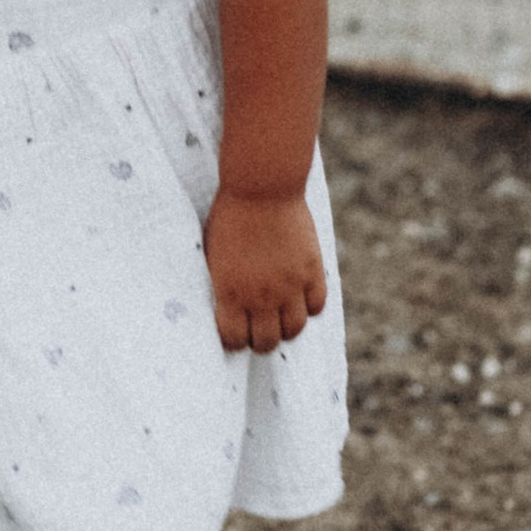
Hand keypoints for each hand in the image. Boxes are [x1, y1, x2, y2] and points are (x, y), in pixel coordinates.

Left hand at [203, 188, 327, 354]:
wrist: (261, 187)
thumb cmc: (229, 216)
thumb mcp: (213, 255)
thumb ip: (221, 285)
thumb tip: (225, 308)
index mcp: (229, 293)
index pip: (234, 340)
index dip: (234, 341)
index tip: (235, 333)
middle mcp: (260, 297)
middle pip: (266, 343)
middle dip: (260, 341)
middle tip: (259, 330)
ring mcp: (289, 286)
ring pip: (294, 329)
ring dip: (286, 328)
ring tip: (280, 316)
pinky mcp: (311, 271)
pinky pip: (317, 306)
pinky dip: (309, 307)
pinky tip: (300, 297)